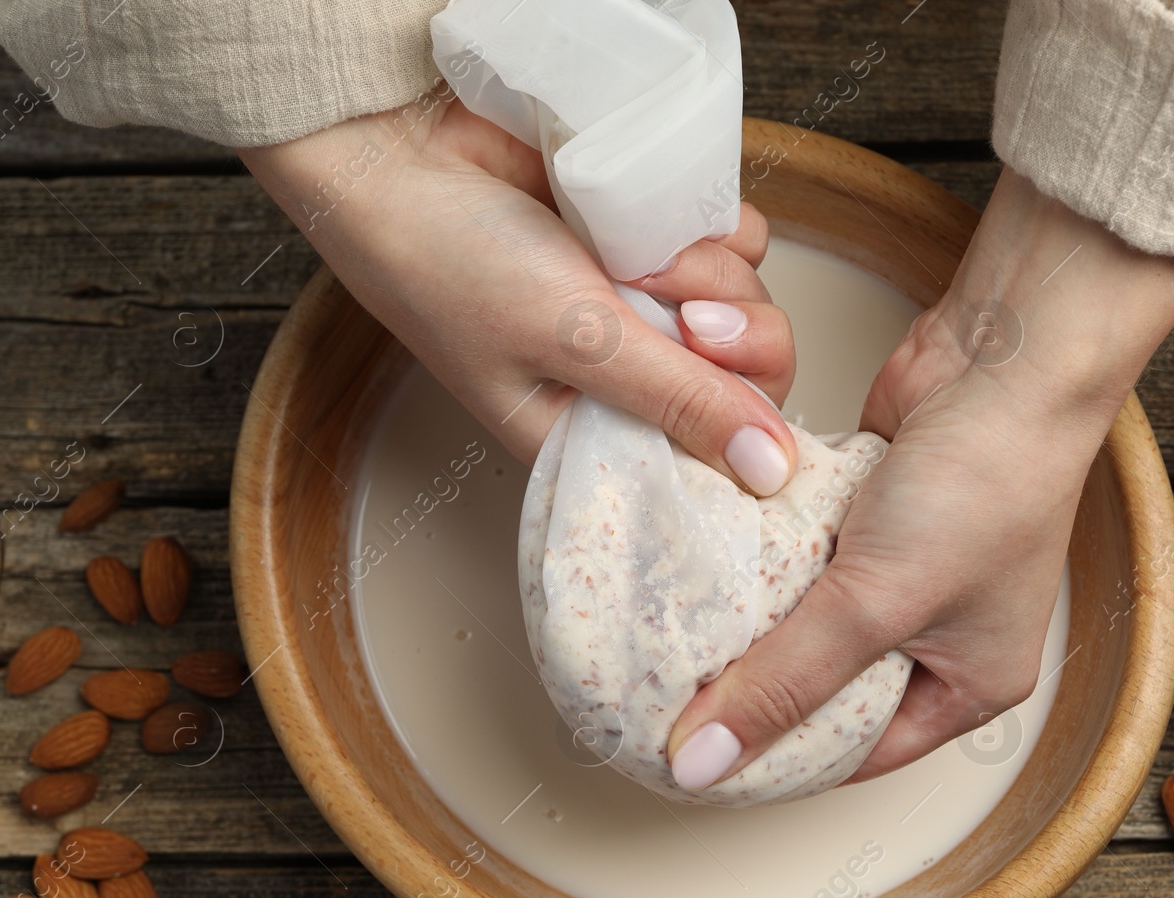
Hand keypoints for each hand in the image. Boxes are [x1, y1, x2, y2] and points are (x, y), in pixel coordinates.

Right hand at [239, 89, 796, 493]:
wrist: (402, 149)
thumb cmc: (451, 264)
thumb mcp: (572, 345)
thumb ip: (679, 401)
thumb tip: (771, 471)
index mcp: (604, 434)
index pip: (720, 457)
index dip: (744, 422)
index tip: (720, 378)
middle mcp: (638, 375)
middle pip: (755, 376)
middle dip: (733, 338)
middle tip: (678, 314)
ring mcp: (654, 302)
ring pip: (751, 298)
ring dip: (704, 270)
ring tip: (624, 257)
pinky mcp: (661, 235)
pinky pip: (735, 235)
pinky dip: (699, 222)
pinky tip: (635, 220)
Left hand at [666, 169, 1173, 789]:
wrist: (1008, 356)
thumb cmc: (983, 486)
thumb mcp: (877, 603)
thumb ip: (785, 680)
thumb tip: (701, 761)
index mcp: (968, 687)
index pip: (851, 754)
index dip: (771, 761)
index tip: (691, 761)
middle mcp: (939, 635)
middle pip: (822, 686)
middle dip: (754, 685)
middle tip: (665, 699)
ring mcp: (904, 569)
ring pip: (804, 615)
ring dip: (752, 614)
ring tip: (670, 635)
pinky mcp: (869, 511)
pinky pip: (800, 552)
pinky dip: (762, 553)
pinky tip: (708, 561)